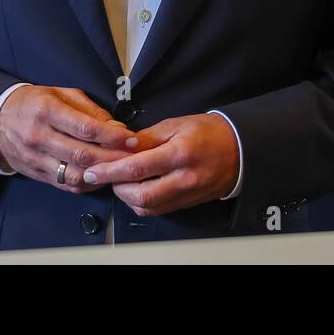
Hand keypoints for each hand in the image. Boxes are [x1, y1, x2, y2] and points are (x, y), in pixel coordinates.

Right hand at [0, 85, 138, 193]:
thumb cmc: (34, 103)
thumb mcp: (61, 94)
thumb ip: (90, 110)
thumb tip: (117, 127)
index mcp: (47, 111)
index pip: (85, 128)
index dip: (112, 137)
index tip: (132, 139)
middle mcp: (39, 136)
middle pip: (82, 155)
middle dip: (113, 159)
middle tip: (135, 159)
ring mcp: (36, 158)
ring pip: (75, 175)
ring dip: (102, 175)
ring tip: (120, 170)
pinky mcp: (36, 174)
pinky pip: (67, 185)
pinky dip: (88, 184)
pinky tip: (101, 177)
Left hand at [81, 113, 238, 216]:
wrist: (239, 149)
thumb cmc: (209, 132)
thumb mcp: (176, 124)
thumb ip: (147, 137)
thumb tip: (122, 145)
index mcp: (179, 154)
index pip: (137, 168)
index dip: (111, 171)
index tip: (93, 170)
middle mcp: (184, 179)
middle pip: (141, 196)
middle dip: (116, 187)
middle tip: (105, 175)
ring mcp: (187, 194)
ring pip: (148, 207)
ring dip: (127, 197)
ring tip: (120, 180)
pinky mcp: (187, 203)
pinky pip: (158, 210)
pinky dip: (141, 202)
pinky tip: (136, 188)